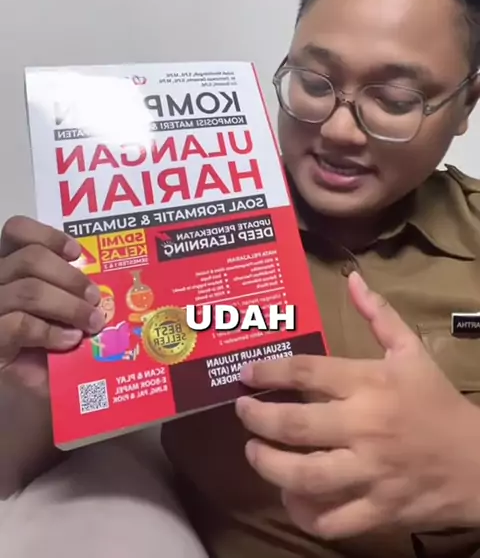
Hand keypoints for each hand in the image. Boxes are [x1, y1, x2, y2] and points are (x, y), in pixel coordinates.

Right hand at [0, 216, 104, 394]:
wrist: (29, 399)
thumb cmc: (47, 351)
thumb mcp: (59, 313)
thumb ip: (69, 291)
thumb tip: (105, 279)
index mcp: (7, 268)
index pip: (15, 231)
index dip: (47, 236)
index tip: (77, 253)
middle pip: (29, 259)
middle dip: (70, 277)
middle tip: (95, 298)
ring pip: (28, 290)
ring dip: (68, 305)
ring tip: (91, 322)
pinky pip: (19, 324)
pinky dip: (50, 331)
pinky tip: (69, 340)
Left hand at [235, 272, 479, 537]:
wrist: (477, 461)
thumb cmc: (436, 402)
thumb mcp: (411, 351)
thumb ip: (379, 315)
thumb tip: (352, 278)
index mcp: (370, 384)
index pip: (308, 372)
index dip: (270, 372)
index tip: (245, 374)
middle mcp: (365, 427)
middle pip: (296, 426)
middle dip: (258, 419)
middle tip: (242, 412)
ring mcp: (371, 472)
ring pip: (307, 475)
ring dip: (270, 466)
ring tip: (254, 453)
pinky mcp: (378, 509)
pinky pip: (332, 519)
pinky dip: (305, 513)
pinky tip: (290, 497)